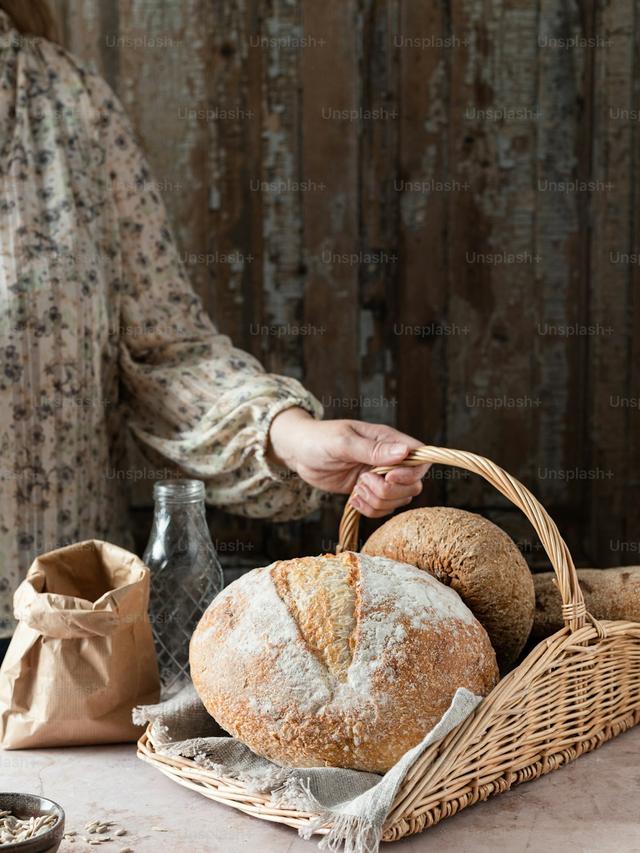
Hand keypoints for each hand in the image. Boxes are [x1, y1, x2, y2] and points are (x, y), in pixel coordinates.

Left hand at [267, 408, 428, 517]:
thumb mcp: (343, 442)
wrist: (299, 452)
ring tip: (356, 488)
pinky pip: (382, 509)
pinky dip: (369, 509)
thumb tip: (404, 452)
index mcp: (388, 440)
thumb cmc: (319, 439)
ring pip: (398, 500)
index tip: (387, 477)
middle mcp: (389, 459)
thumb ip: (373, 450)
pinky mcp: (369, 491)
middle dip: (388, 491)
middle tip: (362, 481)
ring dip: (376, 501)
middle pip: (412, 485)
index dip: (410, 473)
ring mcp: (380, 477)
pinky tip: (352, 499)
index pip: (420, 459)